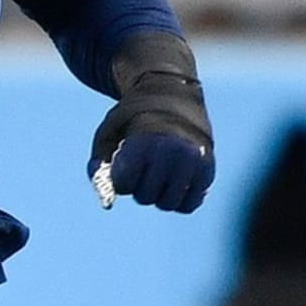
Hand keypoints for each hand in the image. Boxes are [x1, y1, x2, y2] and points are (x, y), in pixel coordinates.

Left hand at [88, 85, 213, 212]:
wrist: (171, 100)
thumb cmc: (133, 121)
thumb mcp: (108, 134)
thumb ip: (98, 166)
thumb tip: (108, 203)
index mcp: (142, 142)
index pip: (124, 184)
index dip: (119, 179)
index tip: (124, 163)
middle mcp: (169, 153)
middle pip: (145, 197)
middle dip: (137, 188)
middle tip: (141, 169)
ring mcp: (191, 163)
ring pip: (168, 204)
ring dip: (157, 197)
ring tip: (156, 175)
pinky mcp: (207, 171)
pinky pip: (189, 205)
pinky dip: (178, 200)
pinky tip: (172, 183)